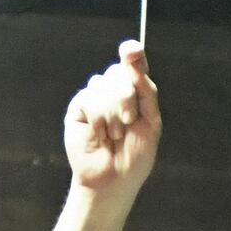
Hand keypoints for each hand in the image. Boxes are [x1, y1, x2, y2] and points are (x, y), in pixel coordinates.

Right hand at [63, 40, 159, 196]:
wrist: (114, 179)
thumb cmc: (136, 155)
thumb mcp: (151, 121)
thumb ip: (145, 89)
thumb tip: (132, 59)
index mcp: (135, 91)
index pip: (134, 64)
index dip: (132, 54)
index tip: (131, 50)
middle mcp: (114, 90)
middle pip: (119, 72)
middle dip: (128, 98)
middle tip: (129, 122)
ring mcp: (96, 97)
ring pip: (104, 84)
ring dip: (114, 114)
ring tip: (115, 134)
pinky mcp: (78, 108)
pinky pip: (90, 98)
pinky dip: (99, 119)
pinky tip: (100, 135)